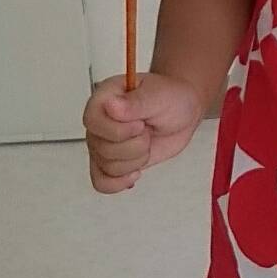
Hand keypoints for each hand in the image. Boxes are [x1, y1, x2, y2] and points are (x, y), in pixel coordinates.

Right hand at [83, 71, 202, 193]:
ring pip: (106, 167)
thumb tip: (111, 105)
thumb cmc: (171, 97)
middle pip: (102, 149)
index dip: (119, 130)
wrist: (183, 112)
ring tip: (146, 143)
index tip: (140, 124)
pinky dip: (119, 182)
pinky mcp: (112, 160)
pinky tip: (135, 171)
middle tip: (147, 131)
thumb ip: (136, 102)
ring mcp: (104, 143)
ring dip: (136, 160)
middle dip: (135, 145)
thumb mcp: (159, 95)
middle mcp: (100, 122)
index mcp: (105, 98)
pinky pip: (101, 182)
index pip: (93, 121)